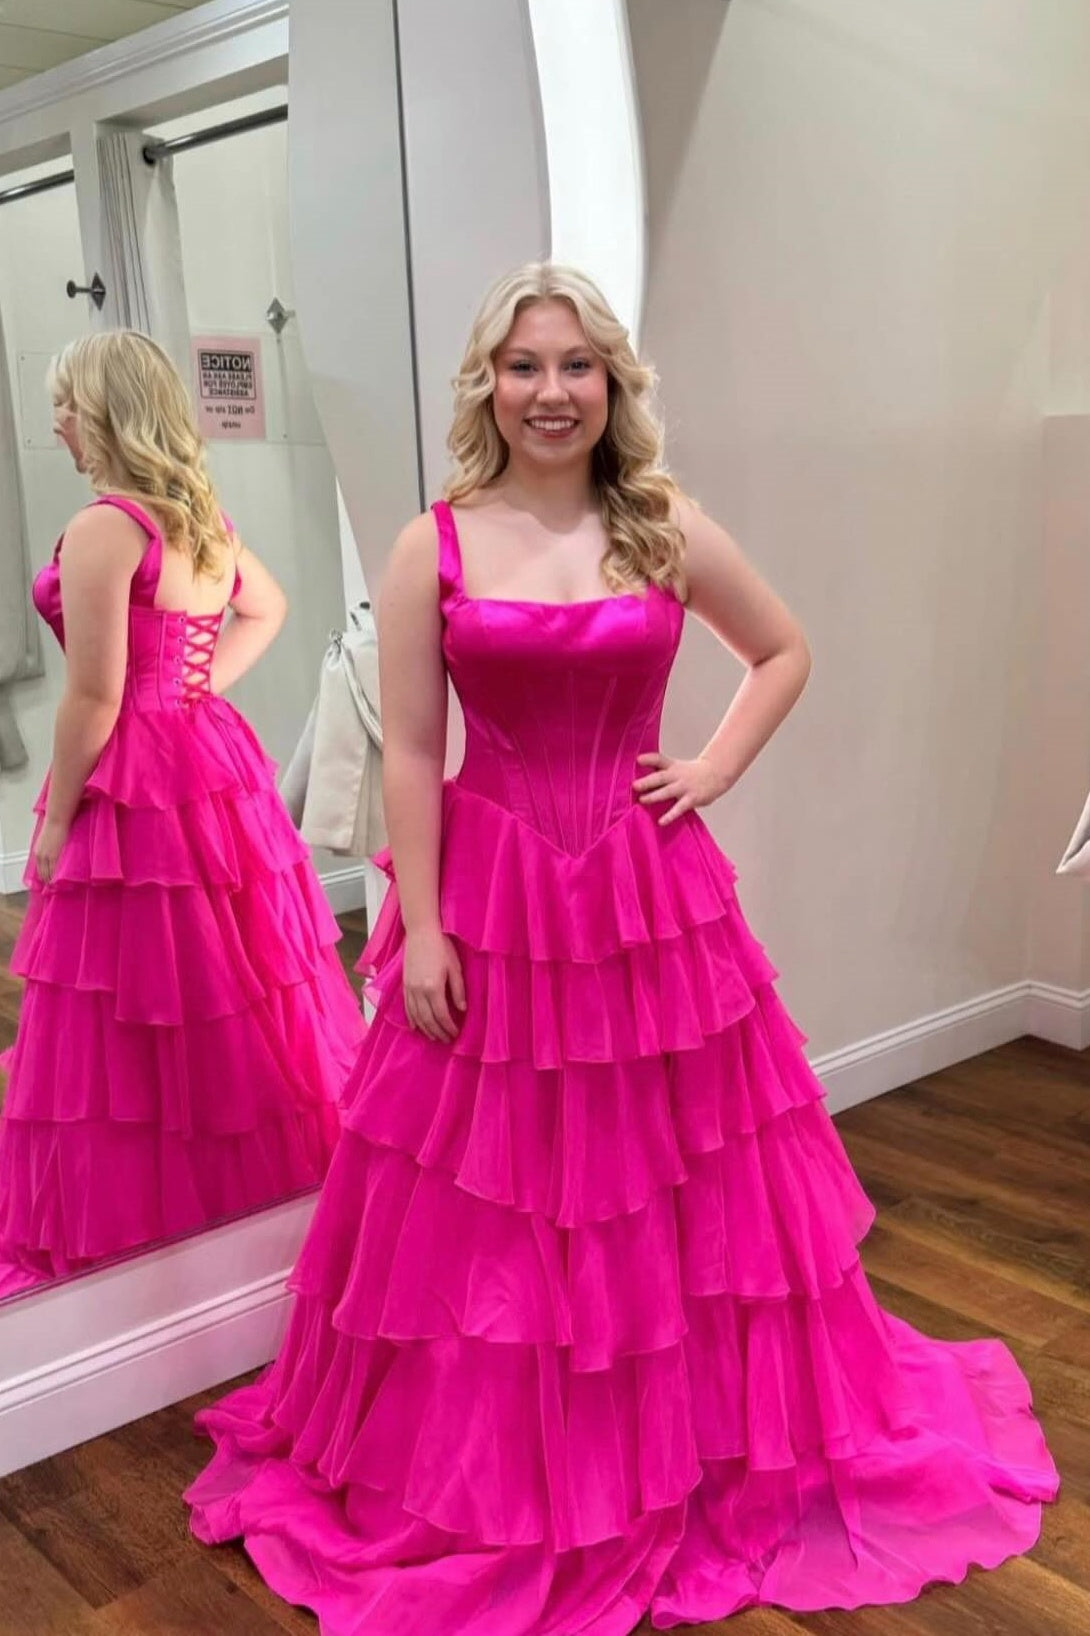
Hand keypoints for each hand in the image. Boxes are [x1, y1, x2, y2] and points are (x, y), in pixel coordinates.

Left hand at [33, 816, 69, 884]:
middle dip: (47, 879)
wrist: (57, 820)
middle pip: (42, 872)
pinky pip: (54, 870)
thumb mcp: (48, 840)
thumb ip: (50, 848)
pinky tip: (60, 880)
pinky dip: (56, 876)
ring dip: (52, 879)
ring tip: (58, 885)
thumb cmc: (55, 827)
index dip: (44, 875)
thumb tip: (55, 854)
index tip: (49, 880)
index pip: (39, 868)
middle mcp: (39, 855)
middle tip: (53, 886)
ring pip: (48, 873)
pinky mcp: (54, 855)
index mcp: (37, 851)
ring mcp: (46, 856)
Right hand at [403, 925, 466, 1041]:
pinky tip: (417, 1026)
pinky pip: (407, 1007)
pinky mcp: (404, 984)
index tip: (455, 1033)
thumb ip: (458, 990)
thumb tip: (462, 1009)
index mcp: (433, 987)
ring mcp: (409, 988)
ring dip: (425, 1029)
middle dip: (437, 1032)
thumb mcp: (455, 968)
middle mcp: (419, 991)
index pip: (441, 1015)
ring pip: (416, 1016)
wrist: (421, 932)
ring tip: (434, 1037)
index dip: (449, 1027)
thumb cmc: (441, 946)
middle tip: (446, 1040)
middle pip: (427, 1019)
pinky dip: (412, 1019)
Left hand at [633, 752, 731, 826]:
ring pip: (667, 792)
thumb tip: (640, 778)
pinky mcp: (691, 799)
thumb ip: (661, 771)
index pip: (659, 760)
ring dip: (654, 796)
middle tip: (635, 785)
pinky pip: (679, 808)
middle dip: (647, 781)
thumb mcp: (677, 767)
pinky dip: (670, 815)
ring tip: (642, 800)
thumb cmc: (692, 773)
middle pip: (660, 777)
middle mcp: (677, 776)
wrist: (716, 774)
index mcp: (672, 767)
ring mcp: (684, 787)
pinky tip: (661, 821)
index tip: (638, 759)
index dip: (649, 759)